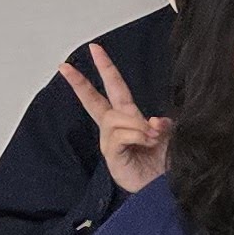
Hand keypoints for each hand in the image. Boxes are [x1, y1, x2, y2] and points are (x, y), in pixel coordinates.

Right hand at [56, 43, 172, 193]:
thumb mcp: (169, 135)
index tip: (95, 49)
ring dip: (137, 124)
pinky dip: (136, 135)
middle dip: (80, 82)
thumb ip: (162, 124)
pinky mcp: (111, 155)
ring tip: (152, 136)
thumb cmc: (164, 161)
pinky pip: (120, 136)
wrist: (164, 185)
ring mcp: (110, 141)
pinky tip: (146, 142)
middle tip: (64, 66)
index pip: (114, 87)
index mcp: (128, 117)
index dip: (105, 68)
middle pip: (93, 100)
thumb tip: (153, 120)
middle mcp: (115, 127)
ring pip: (116, 119)